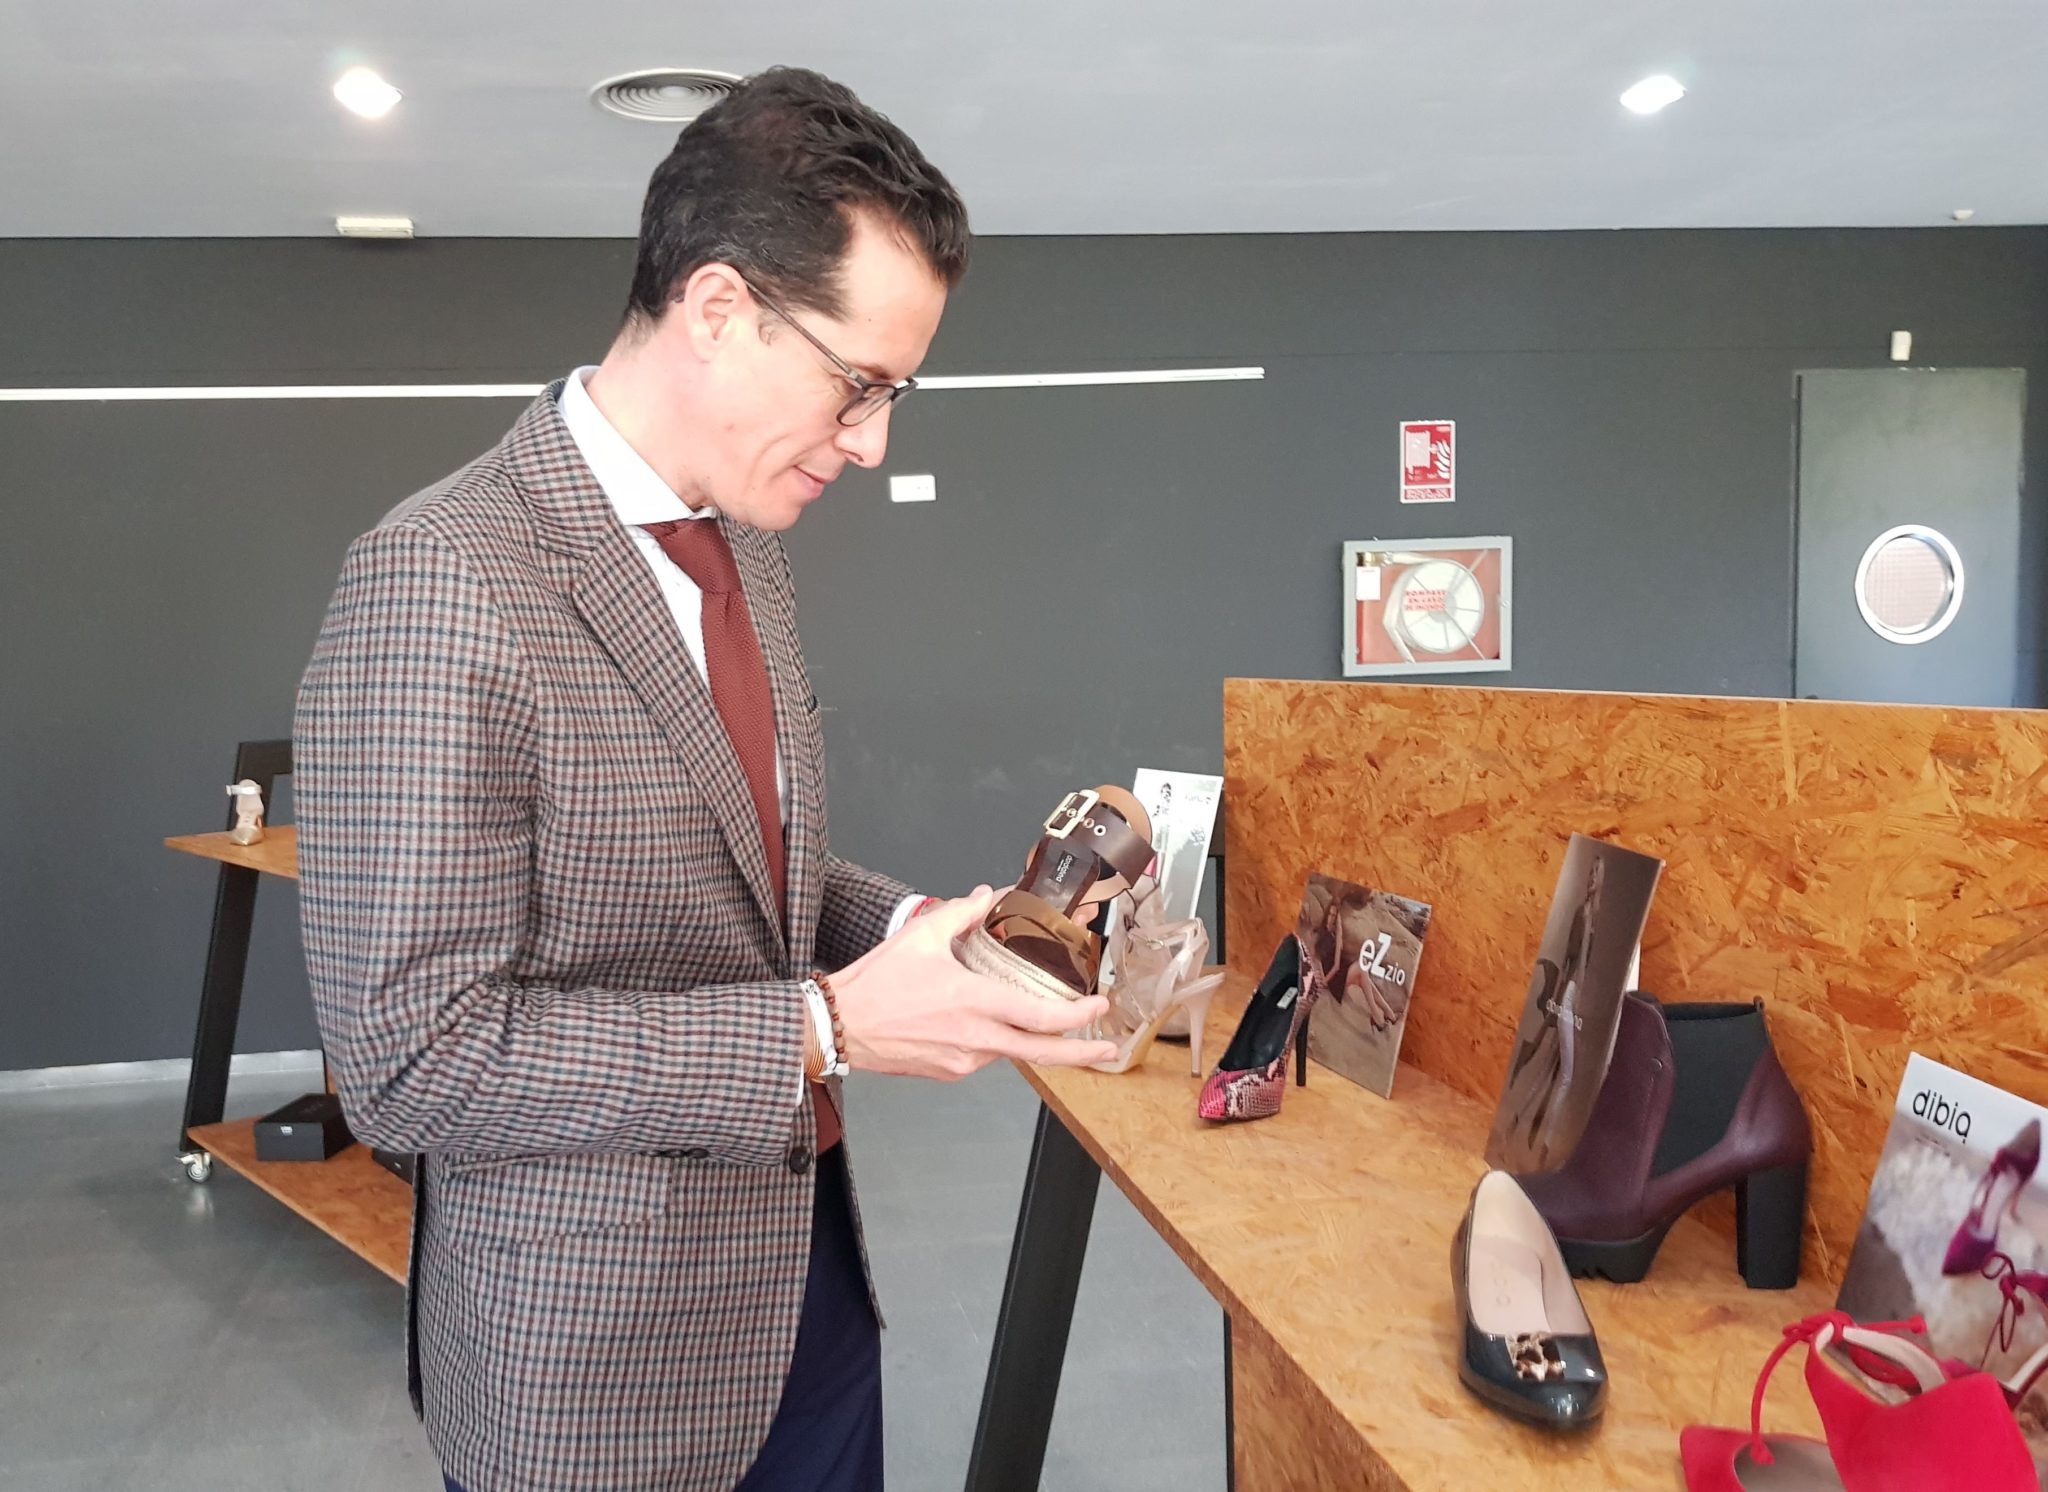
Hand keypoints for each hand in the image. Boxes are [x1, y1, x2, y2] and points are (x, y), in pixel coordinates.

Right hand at [832, 887, 1120, 1079]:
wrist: (838, 1027)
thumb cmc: (875, 985)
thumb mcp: (921, 936)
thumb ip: (961, 913)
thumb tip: (987, 896)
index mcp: (973, 1002)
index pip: (1040, 1017)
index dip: (1076, 1016)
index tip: (1098, 1006)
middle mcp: (974, 1038)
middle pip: (1042, 1053)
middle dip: (1082, 1051)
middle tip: (1108, 1044)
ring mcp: (963, 1061)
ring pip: (1012, 1051)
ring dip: (1033, 1039)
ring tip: (1048, 1021)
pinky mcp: (950, 1072)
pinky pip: (986, 1056)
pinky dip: (999, 1041)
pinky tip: (996, 1024)